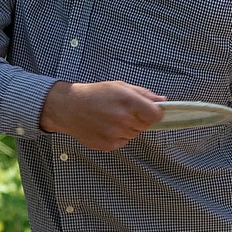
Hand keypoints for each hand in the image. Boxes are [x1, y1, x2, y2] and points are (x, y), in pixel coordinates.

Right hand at [39, 80, 165, 150]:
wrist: (69, 108)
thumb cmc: (95, 94)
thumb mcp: (119, 86)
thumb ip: (143, 94)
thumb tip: (163, 101)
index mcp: (127, 101)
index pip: (156, 115)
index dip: (156, 113)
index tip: (151, 111)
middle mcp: (123, 119)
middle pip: (146, 125)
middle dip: (139, 119)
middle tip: (123, 111)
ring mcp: (115, 134)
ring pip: (135, 134)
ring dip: (128, 128)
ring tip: (111, 118)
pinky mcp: (109, 145)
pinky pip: (123, 142)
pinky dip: (118, 136)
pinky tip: (105, 126)